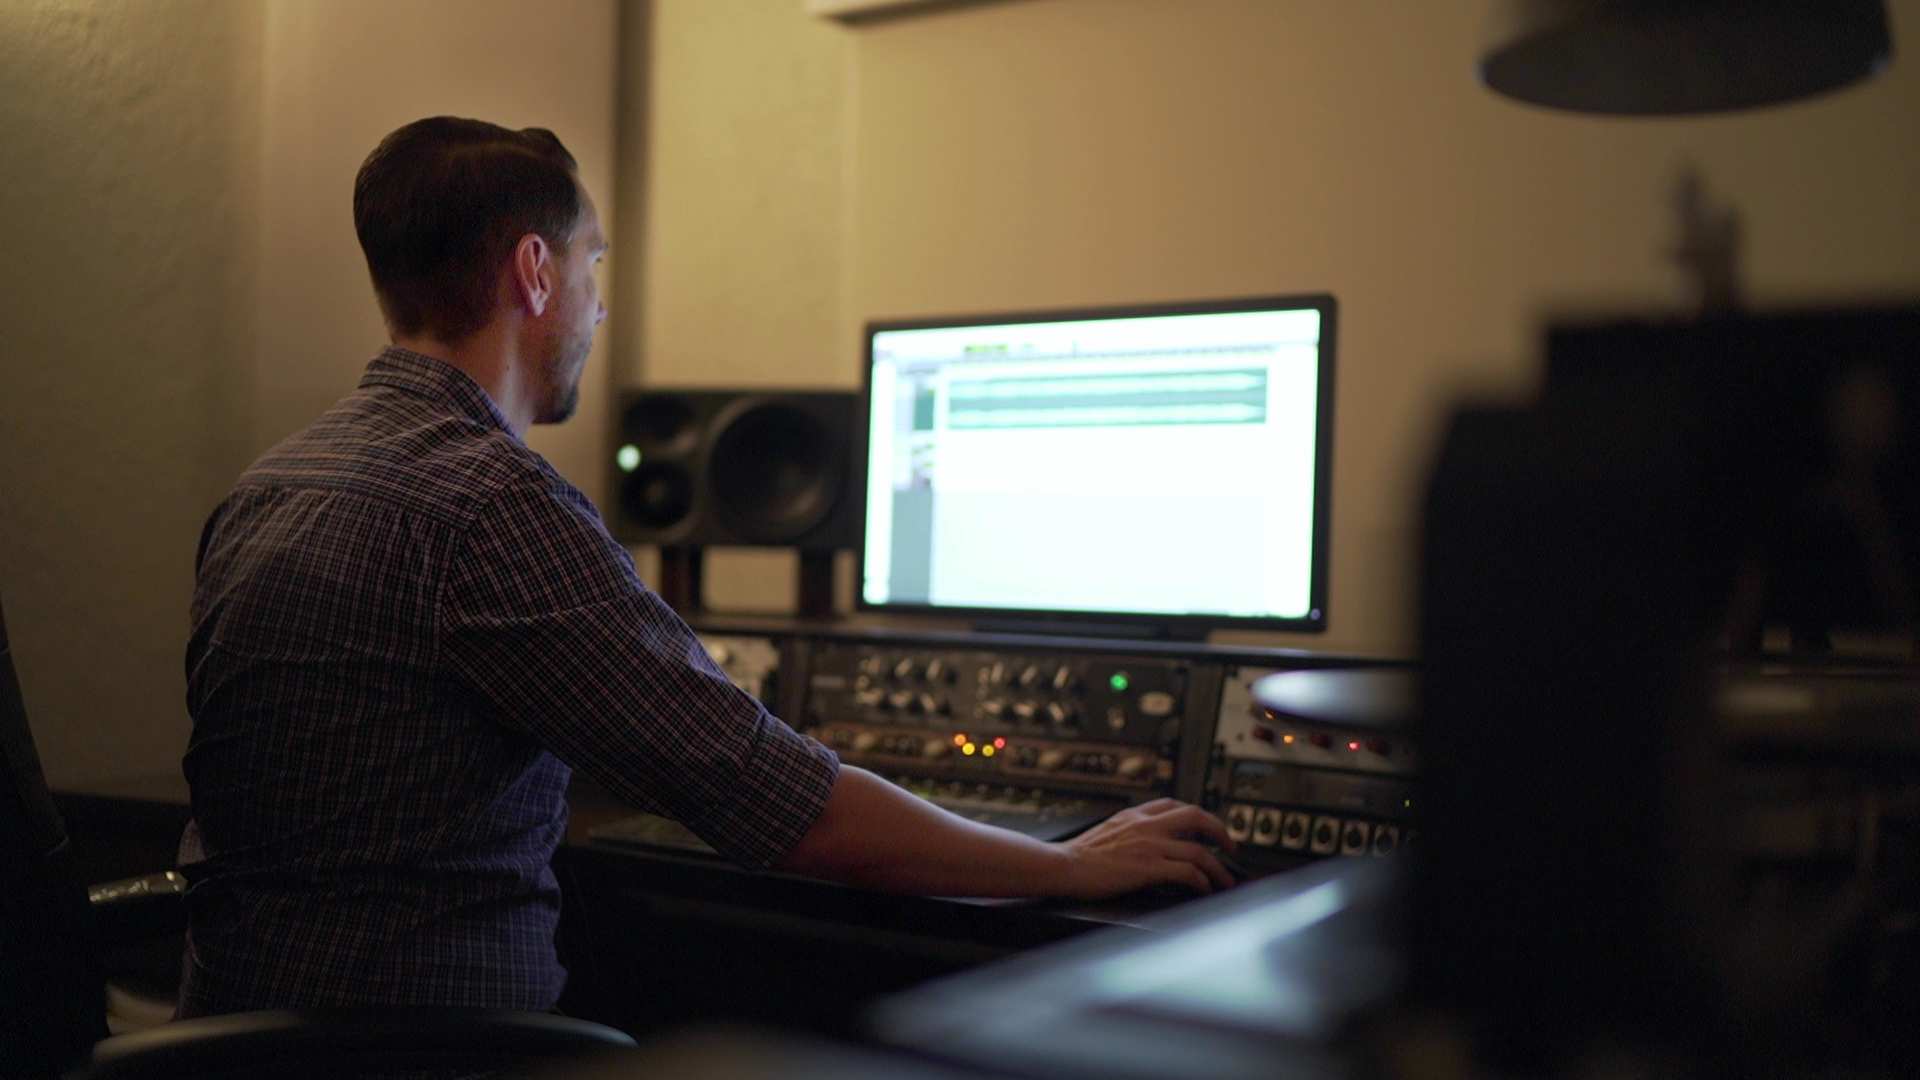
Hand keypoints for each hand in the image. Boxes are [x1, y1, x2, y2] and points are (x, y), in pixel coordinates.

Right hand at [1058, 798, 1238, 899]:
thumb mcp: (1108, 830)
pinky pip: (1188, 872)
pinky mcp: (1149, 868)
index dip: (1197, 815)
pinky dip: (1202, 882)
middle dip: (1220, 832)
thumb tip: (1145, 843)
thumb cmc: (1079, 855)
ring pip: (1199, 851)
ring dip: (1218, 868)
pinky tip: (1203, 889)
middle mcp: (1147, 825)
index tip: (1207, 828)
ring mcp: (1150, 845)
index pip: (1174, 805)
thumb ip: (1129, 831)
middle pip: (1197, 817)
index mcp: (1135, 815)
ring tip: (1225, 881)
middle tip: (1231, 848)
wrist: (1063, 865)